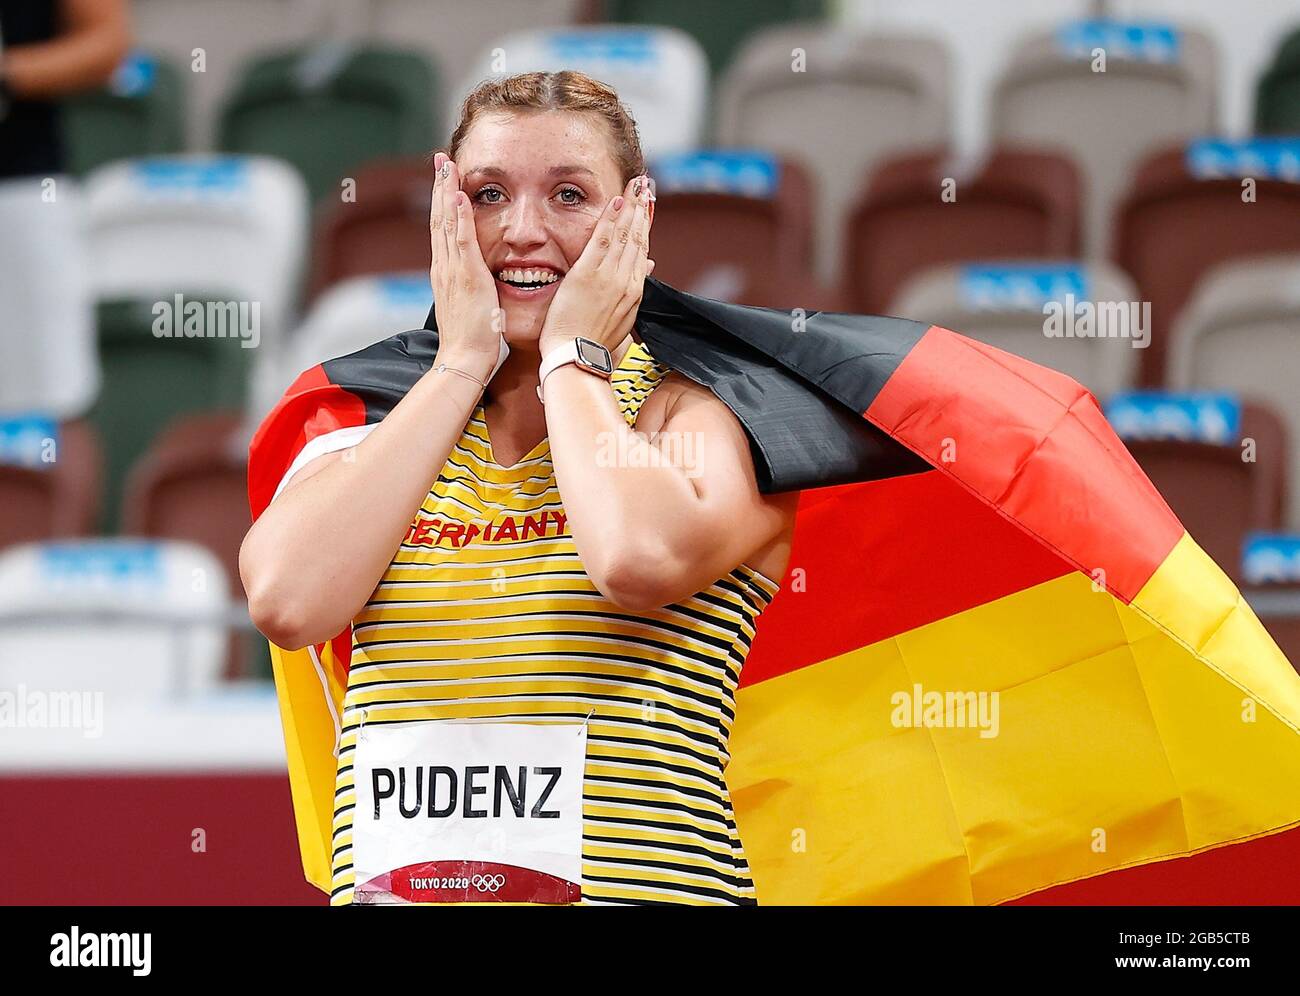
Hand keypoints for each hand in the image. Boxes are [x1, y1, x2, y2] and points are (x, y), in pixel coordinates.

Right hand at [428, 151, 502, 379]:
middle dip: (439, 187)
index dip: (442, 203)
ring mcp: (452, 270)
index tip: (445, 180)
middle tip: (440, 159)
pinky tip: (458, 195)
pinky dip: (457, 216)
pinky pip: (460, 240)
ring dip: (445, 191)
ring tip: (446, 165)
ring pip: (444, 222)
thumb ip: (474, 290)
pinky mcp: (466, 277)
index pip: (442, 229)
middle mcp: (445, 267)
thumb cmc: (472, 341)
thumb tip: (482, 283)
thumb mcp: (472, 307)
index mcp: (447, 274)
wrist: (464, 360)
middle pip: (438, 218)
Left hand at [538, 174, 654, 357]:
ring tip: (636, 185)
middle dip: (642, 210)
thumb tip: (647, 267)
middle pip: (638, 239)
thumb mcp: (621, 318)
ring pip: (625, 235)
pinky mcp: (588, 275)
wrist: (576, 357)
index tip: (647, 208)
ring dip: (631, 207)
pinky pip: (603, 240)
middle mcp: (627, 282)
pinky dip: (610, 219)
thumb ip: (632, 291)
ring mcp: (609, 278)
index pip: (643, 252)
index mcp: (634, 293)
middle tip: (645, 185)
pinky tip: (616, 200)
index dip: (646, 227)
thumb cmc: (592, 343)